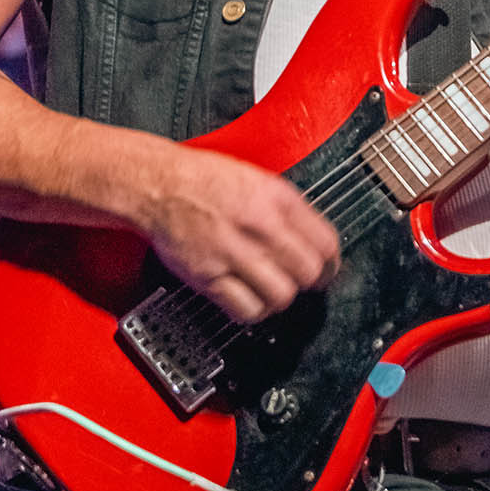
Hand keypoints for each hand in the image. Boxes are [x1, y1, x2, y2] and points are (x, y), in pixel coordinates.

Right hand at [138, 145, 340, 323]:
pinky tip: (249, 299)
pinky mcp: (209, 276)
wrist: (158, 185)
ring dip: (280, 298)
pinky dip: (253, 311)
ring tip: (272, 290)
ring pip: (281, 294)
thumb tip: (312, 238)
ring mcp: (234, 252)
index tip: (326, 270)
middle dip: (308, 282)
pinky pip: (246, 309)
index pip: (325, 243)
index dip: (331, 263)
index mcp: (276, 198)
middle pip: (308, 272)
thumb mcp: (257, 179)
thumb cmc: (204, 180)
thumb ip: (287, 209)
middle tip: (300, 283)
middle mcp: (259, 224)